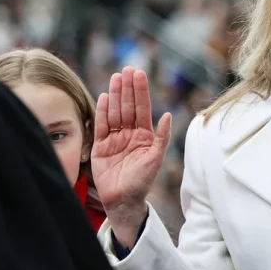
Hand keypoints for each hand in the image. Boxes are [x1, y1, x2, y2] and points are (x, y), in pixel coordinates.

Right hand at [92, 67, 170, 246]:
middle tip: (127, 69)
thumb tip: (170, 115)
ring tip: (116, 77)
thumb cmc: (142, 181)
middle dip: (128, 88)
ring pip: (115, 112)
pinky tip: (105, 97)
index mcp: (144, 135)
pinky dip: (102, 111)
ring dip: (116, 95)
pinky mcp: (100, 146)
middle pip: (128, 106)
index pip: (142, 108)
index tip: (139, 74)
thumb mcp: (156, 158)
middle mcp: (129, 134)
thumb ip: (162, 137)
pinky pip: (101, 125)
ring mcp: (114, 138)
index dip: (140, 91)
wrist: (124, 200)